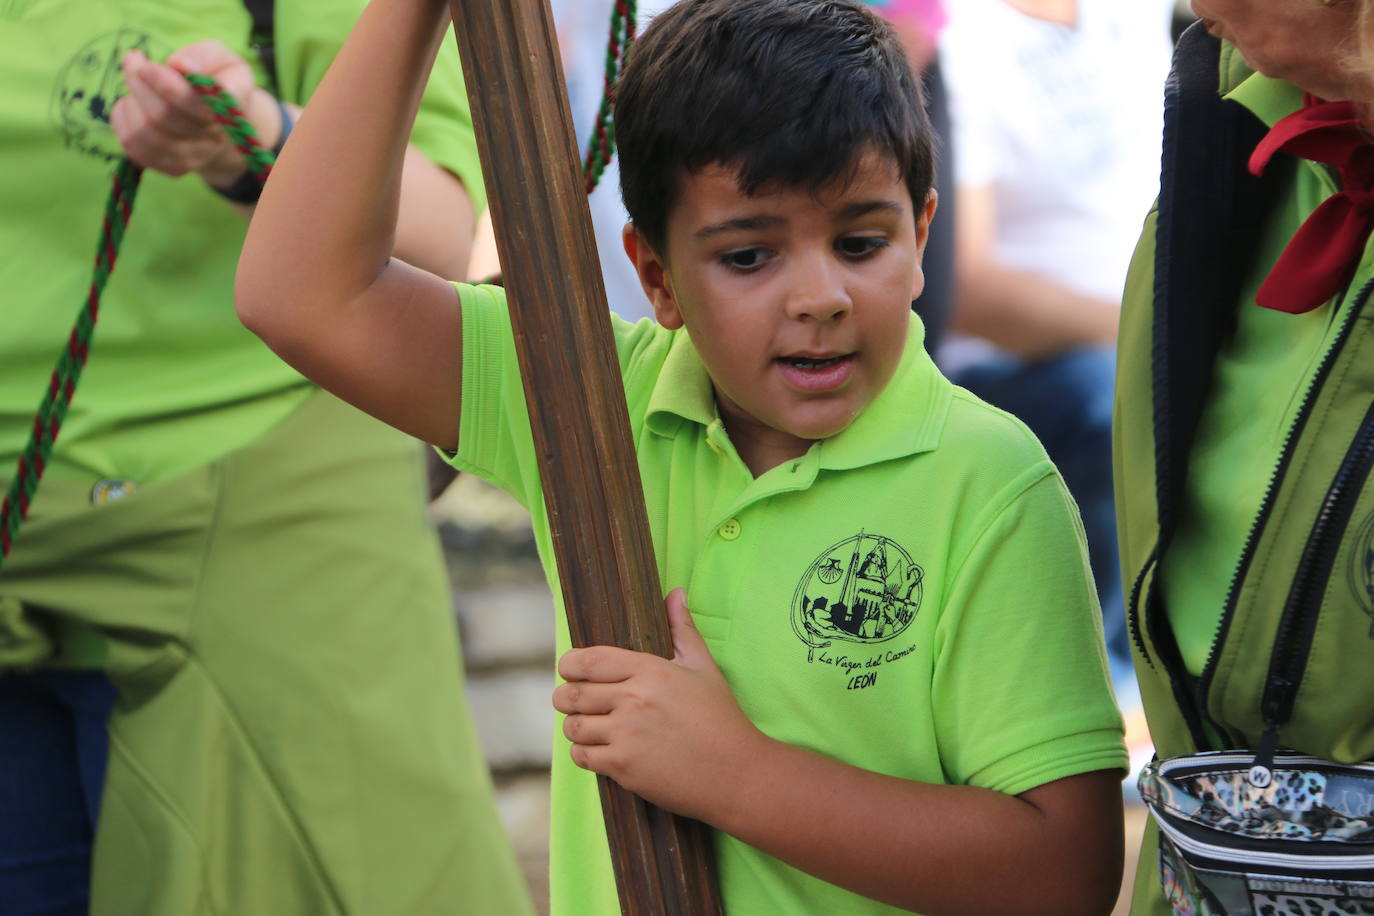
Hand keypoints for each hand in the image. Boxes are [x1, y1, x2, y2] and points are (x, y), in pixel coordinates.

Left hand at [111, 41, 281, 189]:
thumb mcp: (220, 57)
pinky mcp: (173, 167)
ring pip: (145, 133)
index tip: (146, 64)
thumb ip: (202, 56)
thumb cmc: (217, 79)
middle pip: (162, 117)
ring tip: (136, 83)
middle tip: (135, 61)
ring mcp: (193, 158)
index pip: (195, 106)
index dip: (165, 86)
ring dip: (130, 102)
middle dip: (138, 84)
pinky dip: (122, 121)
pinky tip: (132, 106)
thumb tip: (178, 65)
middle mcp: (213, 140)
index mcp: (228, 110)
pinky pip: (134, 147)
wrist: (224, 119)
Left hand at [552, 589, 764, 822]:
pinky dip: (583, 752)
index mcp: (649, 670)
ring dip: (574, 725)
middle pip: (572, 693)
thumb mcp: (703, 667)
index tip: (570, 670)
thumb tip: (675, 593)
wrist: (734, 772)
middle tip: (572, 700)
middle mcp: (632, 699)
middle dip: (565, 696)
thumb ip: (682, 629)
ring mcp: (626, 734)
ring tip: (587, 725)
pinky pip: (581, 756)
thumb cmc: (720, 718)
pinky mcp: (623, 766)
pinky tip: (598, 749)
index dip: (569, 665)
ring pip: (573, 726)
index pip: (588, 660)